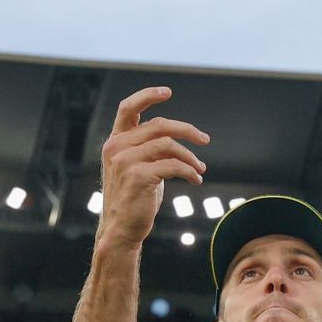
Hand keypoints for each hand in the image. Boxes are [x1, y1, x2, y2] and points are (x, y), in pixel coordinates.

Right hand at [96, 86, 209, 248]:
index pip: (128, 108)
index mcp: (115, 142)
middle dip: (187, 130)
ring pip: (169, 144)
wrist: (122, 229)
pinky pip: (174, 165)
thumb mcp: (139, 168)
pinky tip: (196, 179)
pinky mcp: (139, 176)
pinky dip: (190, 171)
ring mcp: (126, 160)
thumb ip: (151, 149)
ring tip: (200, 169)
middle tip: (205, 140)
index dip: (147, 95)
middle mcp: (117, 147)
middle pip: (159, 125)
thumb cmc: (134, 199)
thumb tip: (179, 140)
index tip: (168, 91)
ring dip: (191, 156)